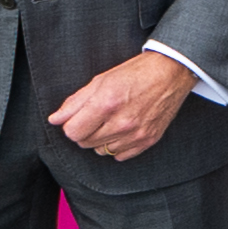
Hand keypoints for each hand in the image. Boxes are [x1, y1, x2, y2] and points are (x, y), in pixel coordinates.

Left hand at [50, 49, 197, 162]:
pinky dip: (117, 146)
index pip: (72, 132)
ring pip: (101, 151)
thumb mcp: (101, 80)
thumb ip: (75, 102)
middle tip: (96, 116)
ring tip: (112, 121)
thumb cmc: (136, 72)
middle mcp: (121, 122)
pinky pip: (120, 156)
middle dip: (85, 131)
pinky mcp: (148, 140)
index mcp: (106, 103)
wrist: (172, 72)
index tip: (78, 117)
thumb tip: (55, 119)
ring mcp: (136, 133)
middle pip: (85, 143)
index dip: (71, 125)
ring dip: (101, 139)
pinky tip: (123, 130)